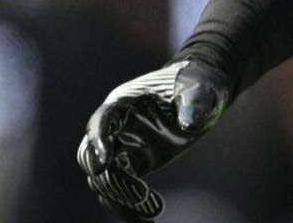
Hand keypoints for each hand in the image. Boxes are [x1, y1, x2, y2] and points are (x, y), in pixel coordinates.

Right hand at [76, 60, 230, 219]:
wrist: (200, 91)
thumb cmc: (196, 83)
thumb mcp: (200, 88)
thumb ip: (193, 103)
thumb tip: (189, 124)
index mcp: (125, 102)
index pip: (102, 122)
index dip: (98, 141)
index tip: (103, 165)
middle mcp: (116, 126)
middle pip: (92, 155)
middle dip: (108, 178)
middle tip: (139, 195)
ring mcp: (122, 145)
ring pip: (103, 177)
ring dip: (120, 197)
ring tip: (150, 210)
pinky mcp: (133, 163)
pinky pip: (120, 187)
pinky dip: (128, 205)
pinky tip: (147, 217)